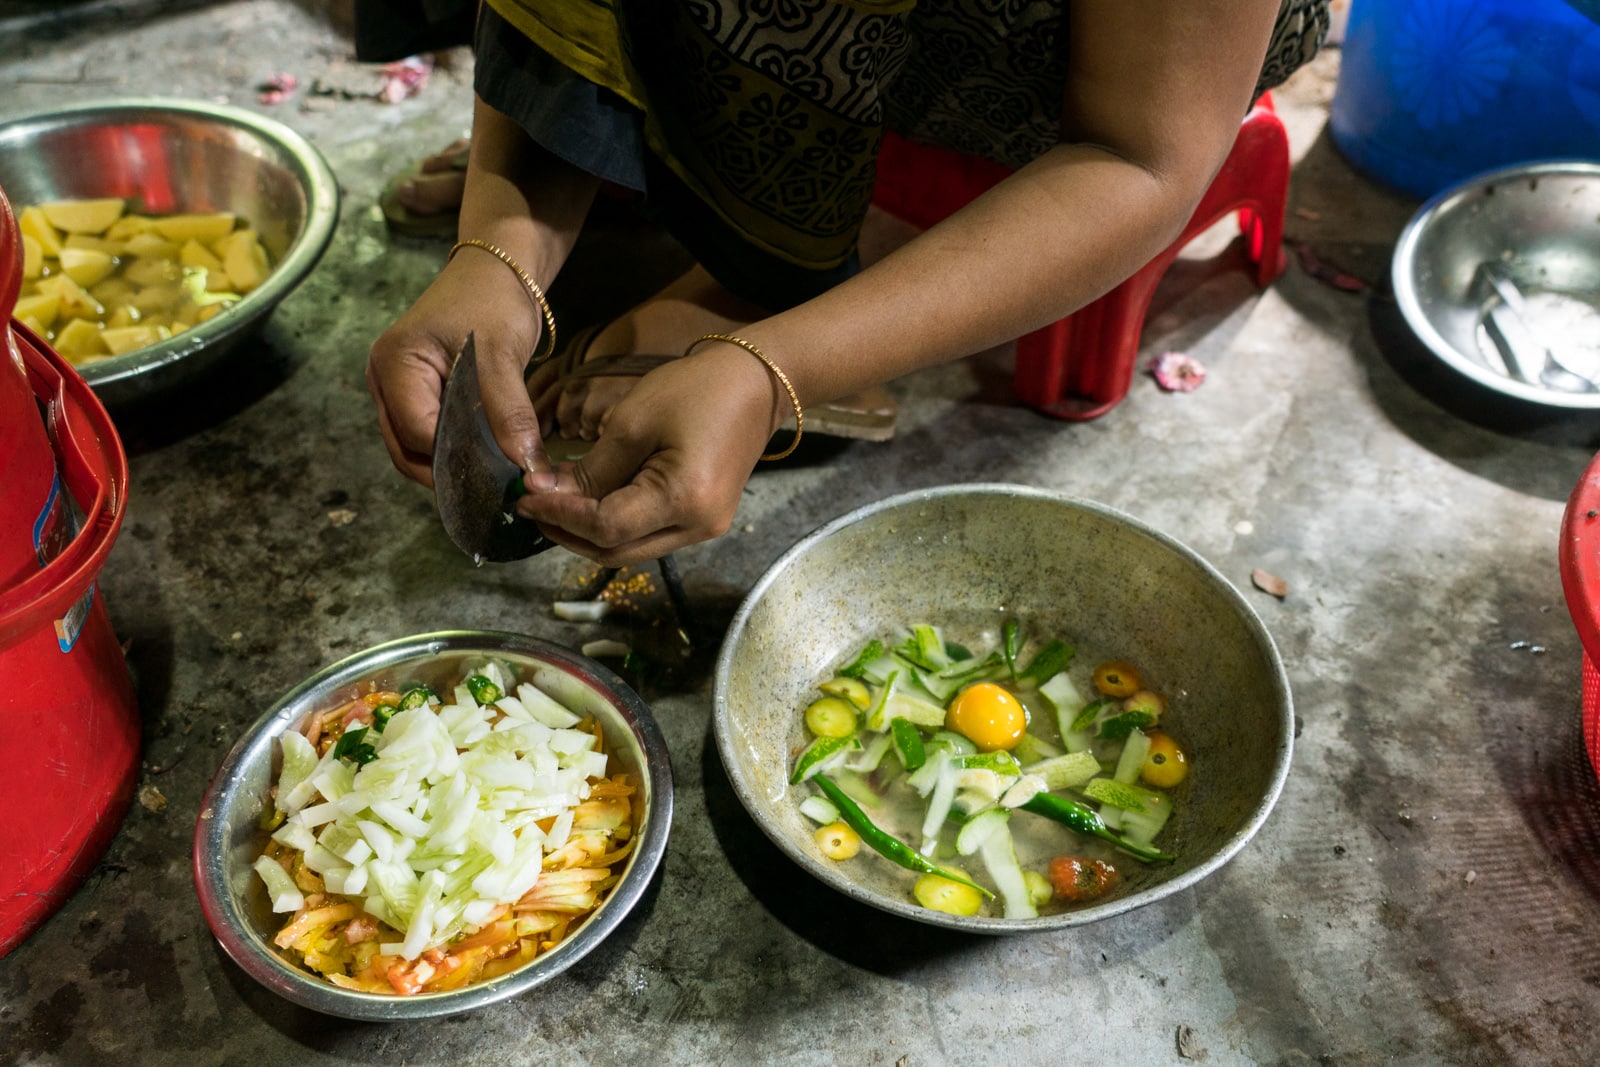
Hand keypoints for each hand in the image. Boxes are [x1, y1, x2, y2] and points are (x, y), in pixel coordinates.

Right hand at [366, 251, 549, 486]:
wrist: (495, 273)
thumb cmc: (492, 301)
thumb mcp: (503, 356)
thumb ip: (511, 416)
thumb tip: (530, 472)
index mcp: (394, 364)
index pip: (418, 431)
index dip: (457, 458)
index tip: (500, 475)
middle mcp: (384, 381)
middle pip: (407, 449)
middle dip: (449, 472)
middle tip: (496, 488)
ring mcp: (396, 391)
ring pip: (415, 449)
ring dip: (451, 466)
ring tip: (493, 476)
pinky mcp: (415, 397)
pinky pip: (428, 436)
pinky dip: (454, 451)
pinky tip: (486, 459)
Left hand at [517, 345, 778, 563]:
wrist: (757, 383)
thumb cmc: (698, 390)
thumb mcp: (634, 421)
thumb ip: (591, 468)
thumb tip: (545, 492)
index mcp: (685, 501)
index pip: (606, 528)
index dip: (561, 515)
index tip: (525, 497)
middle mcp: (698, 527)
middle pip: (616, 551)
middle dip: (568, 531)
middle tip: (531, 504)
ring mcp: (703, 527)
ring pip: (630, 547)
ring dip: (588, 529)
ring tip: (552, 499)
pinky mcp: (702, 518)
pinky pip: (647, 532)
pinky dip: (613, 520)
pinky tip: (587, 496)